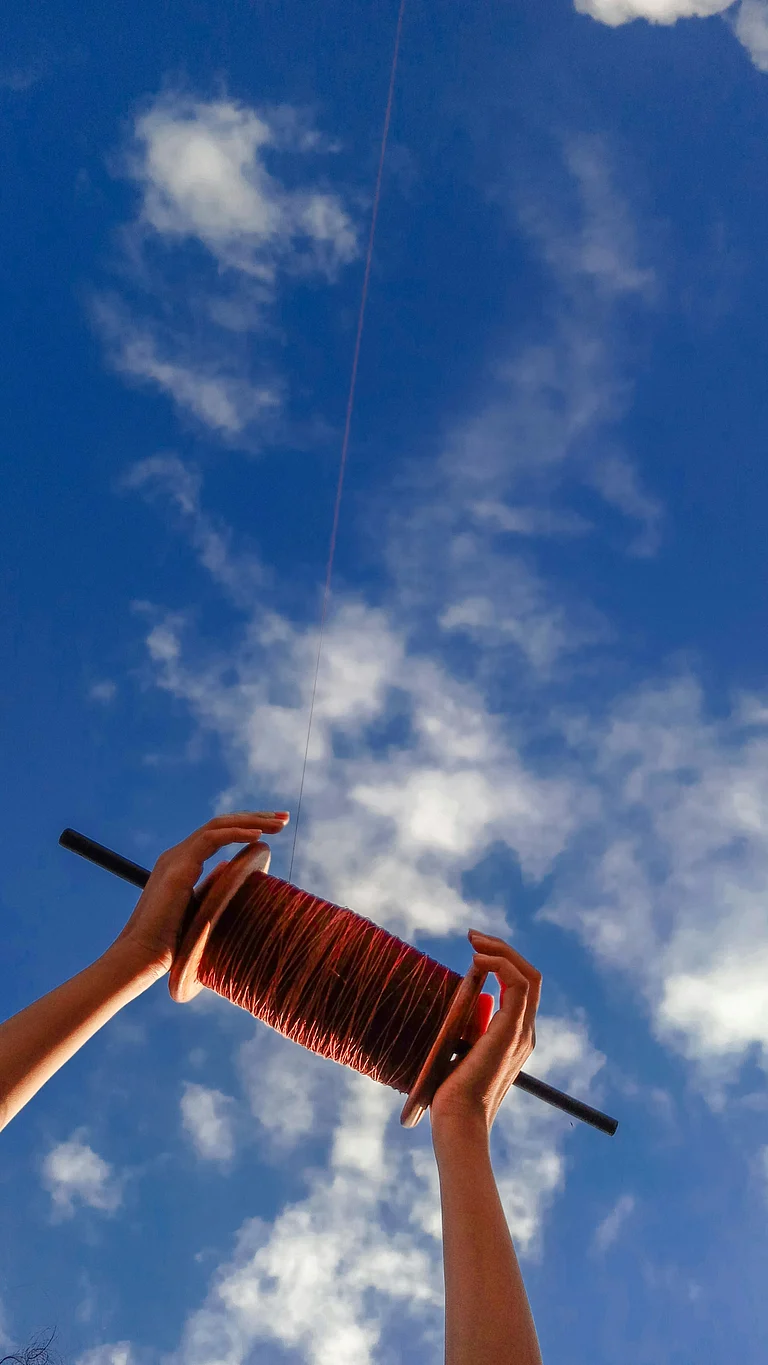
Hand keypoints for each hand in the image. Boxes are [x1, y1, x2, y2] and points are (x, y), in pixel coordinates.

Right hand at [108, 811, 289, 978]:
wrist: (141, 956)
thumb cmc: (170, 945)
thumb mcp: (198, 912)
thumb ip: (213, 892)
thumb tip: (234, 880)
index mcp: (182, 864)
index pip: (218, 834)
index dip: (246, 827)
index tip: (274, 830)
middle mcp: (178, 855)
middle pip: (221, 823)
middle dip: (255, 818)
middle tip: (283, 818)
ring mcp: (176, 858)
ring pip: (219, 825)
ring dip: (252, 821)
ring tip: (279, 824)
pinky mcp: (179, 867)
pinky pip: (212, 838)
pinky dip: (237, 833)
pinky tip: (259, 836)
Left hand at [430, 930, 540, 1140]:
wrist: (457, 1121)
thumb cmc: (449, 1094)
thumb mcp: (456, 1052)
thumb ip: (460, 1030)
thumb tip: (447, 1005)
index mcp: (514, 1038)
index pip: (520, 988)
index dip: (501, 962)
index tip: (473, 950)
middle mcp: (525, 1034)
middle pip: (529, 975)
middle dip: (502, 949)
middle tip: (472, 937)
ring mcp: (521, 1032)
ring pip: (528, 974)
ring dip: (501, 951)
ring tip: (474, 942)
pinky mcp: (512, 1030)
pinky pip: (518, 983)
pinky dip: (499, 964)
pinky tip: (476, 961)